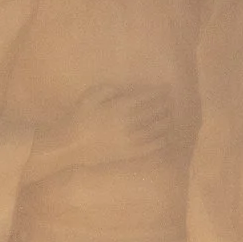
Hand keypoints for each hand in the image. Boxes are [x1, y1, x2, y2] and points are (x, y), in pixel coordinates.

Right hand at [29, 85, 177, 179]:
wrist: (71, 144)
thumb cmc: (80, 117)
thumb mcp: (91, 95)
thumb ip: (110, 89)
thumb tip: (127, 90)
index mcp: (121, 107)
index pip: (147, 98)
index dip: (159, 92)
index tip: (166, 88)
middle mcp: (130, 123)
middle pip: (154, 112)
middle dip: (165, 105)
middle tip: (172, 100)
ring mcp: (131, 140)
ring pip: (156, 129)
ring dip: (166, 121)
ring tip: (171, 116)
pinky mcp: (129, 153)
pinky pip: (150, 147)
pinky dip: (160, 141)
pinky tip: (165, 137)